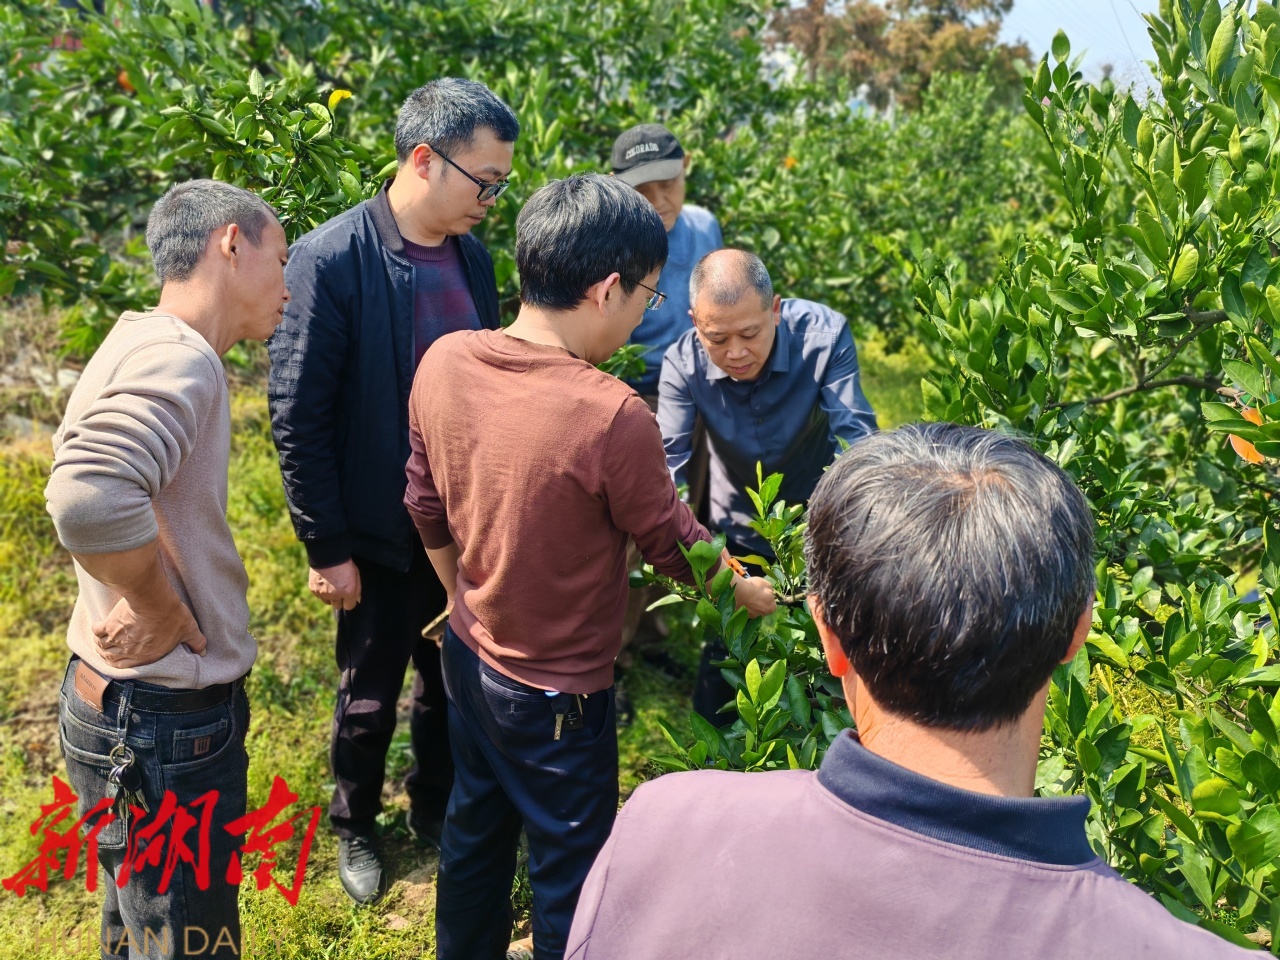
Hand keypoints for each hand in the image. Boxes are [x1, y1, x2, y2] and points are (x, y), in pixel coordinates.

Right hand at [92, 594, 206, 667]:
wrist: (153, 599)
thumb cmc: (171, 615)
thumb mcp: (189, 629)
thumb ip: (196, 642)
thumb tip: (203, 652)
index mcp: (146, 656)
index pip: (128, 667)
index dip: (123, 664)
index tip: (122, 658)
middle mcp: (128, 651)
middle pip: (111, 658)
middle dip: (109, 656)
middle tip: (109, 651)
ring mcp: (117, 639)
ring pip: (102, 647)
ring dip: (101, 646)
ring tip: (103, 640)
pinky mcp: (109, 625)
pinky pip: (97, 632)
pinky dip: (96, 631)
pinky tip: (98, 627)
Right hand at [309, 560, 361, 610]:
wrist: (328, 554)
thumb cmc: (344, 563)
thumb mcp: (356, 574)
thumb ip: (357, 590)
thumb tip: (357, 600)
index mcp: (348, 592)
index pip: (350, 606)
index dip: (350, 601)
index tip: (349, 596)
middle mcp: (335, 595)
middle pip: (338, 606)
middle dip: (340, 600)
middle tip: (340, 590)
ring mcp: (323, 593)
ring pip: (328, 602)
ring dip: (330, 597)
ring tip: (332, 586)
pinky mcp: (314, 590)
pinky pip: (319, 596)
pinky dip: (321, 591)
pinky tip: (324, 582)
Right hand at [733, 575, 776, 617]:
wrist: (739, 592)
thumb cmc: (755, 587)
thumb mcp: (767, 584)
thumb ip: (770, 591)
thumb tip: (770, 593)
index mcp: (771, 607)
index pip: (772, 604)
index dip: (768, 598)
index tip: (764, 594)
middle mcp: (763, 614)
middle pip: (764, 609)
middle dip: (761, 604)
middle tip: (756, 595)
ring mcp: (753, 616)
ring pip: (755, 611)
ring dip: (753, 606)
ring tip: (748, 598)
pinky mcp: (744, 616)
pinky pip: (747, 612)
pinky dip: (745, 608)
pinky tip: (743, 601)